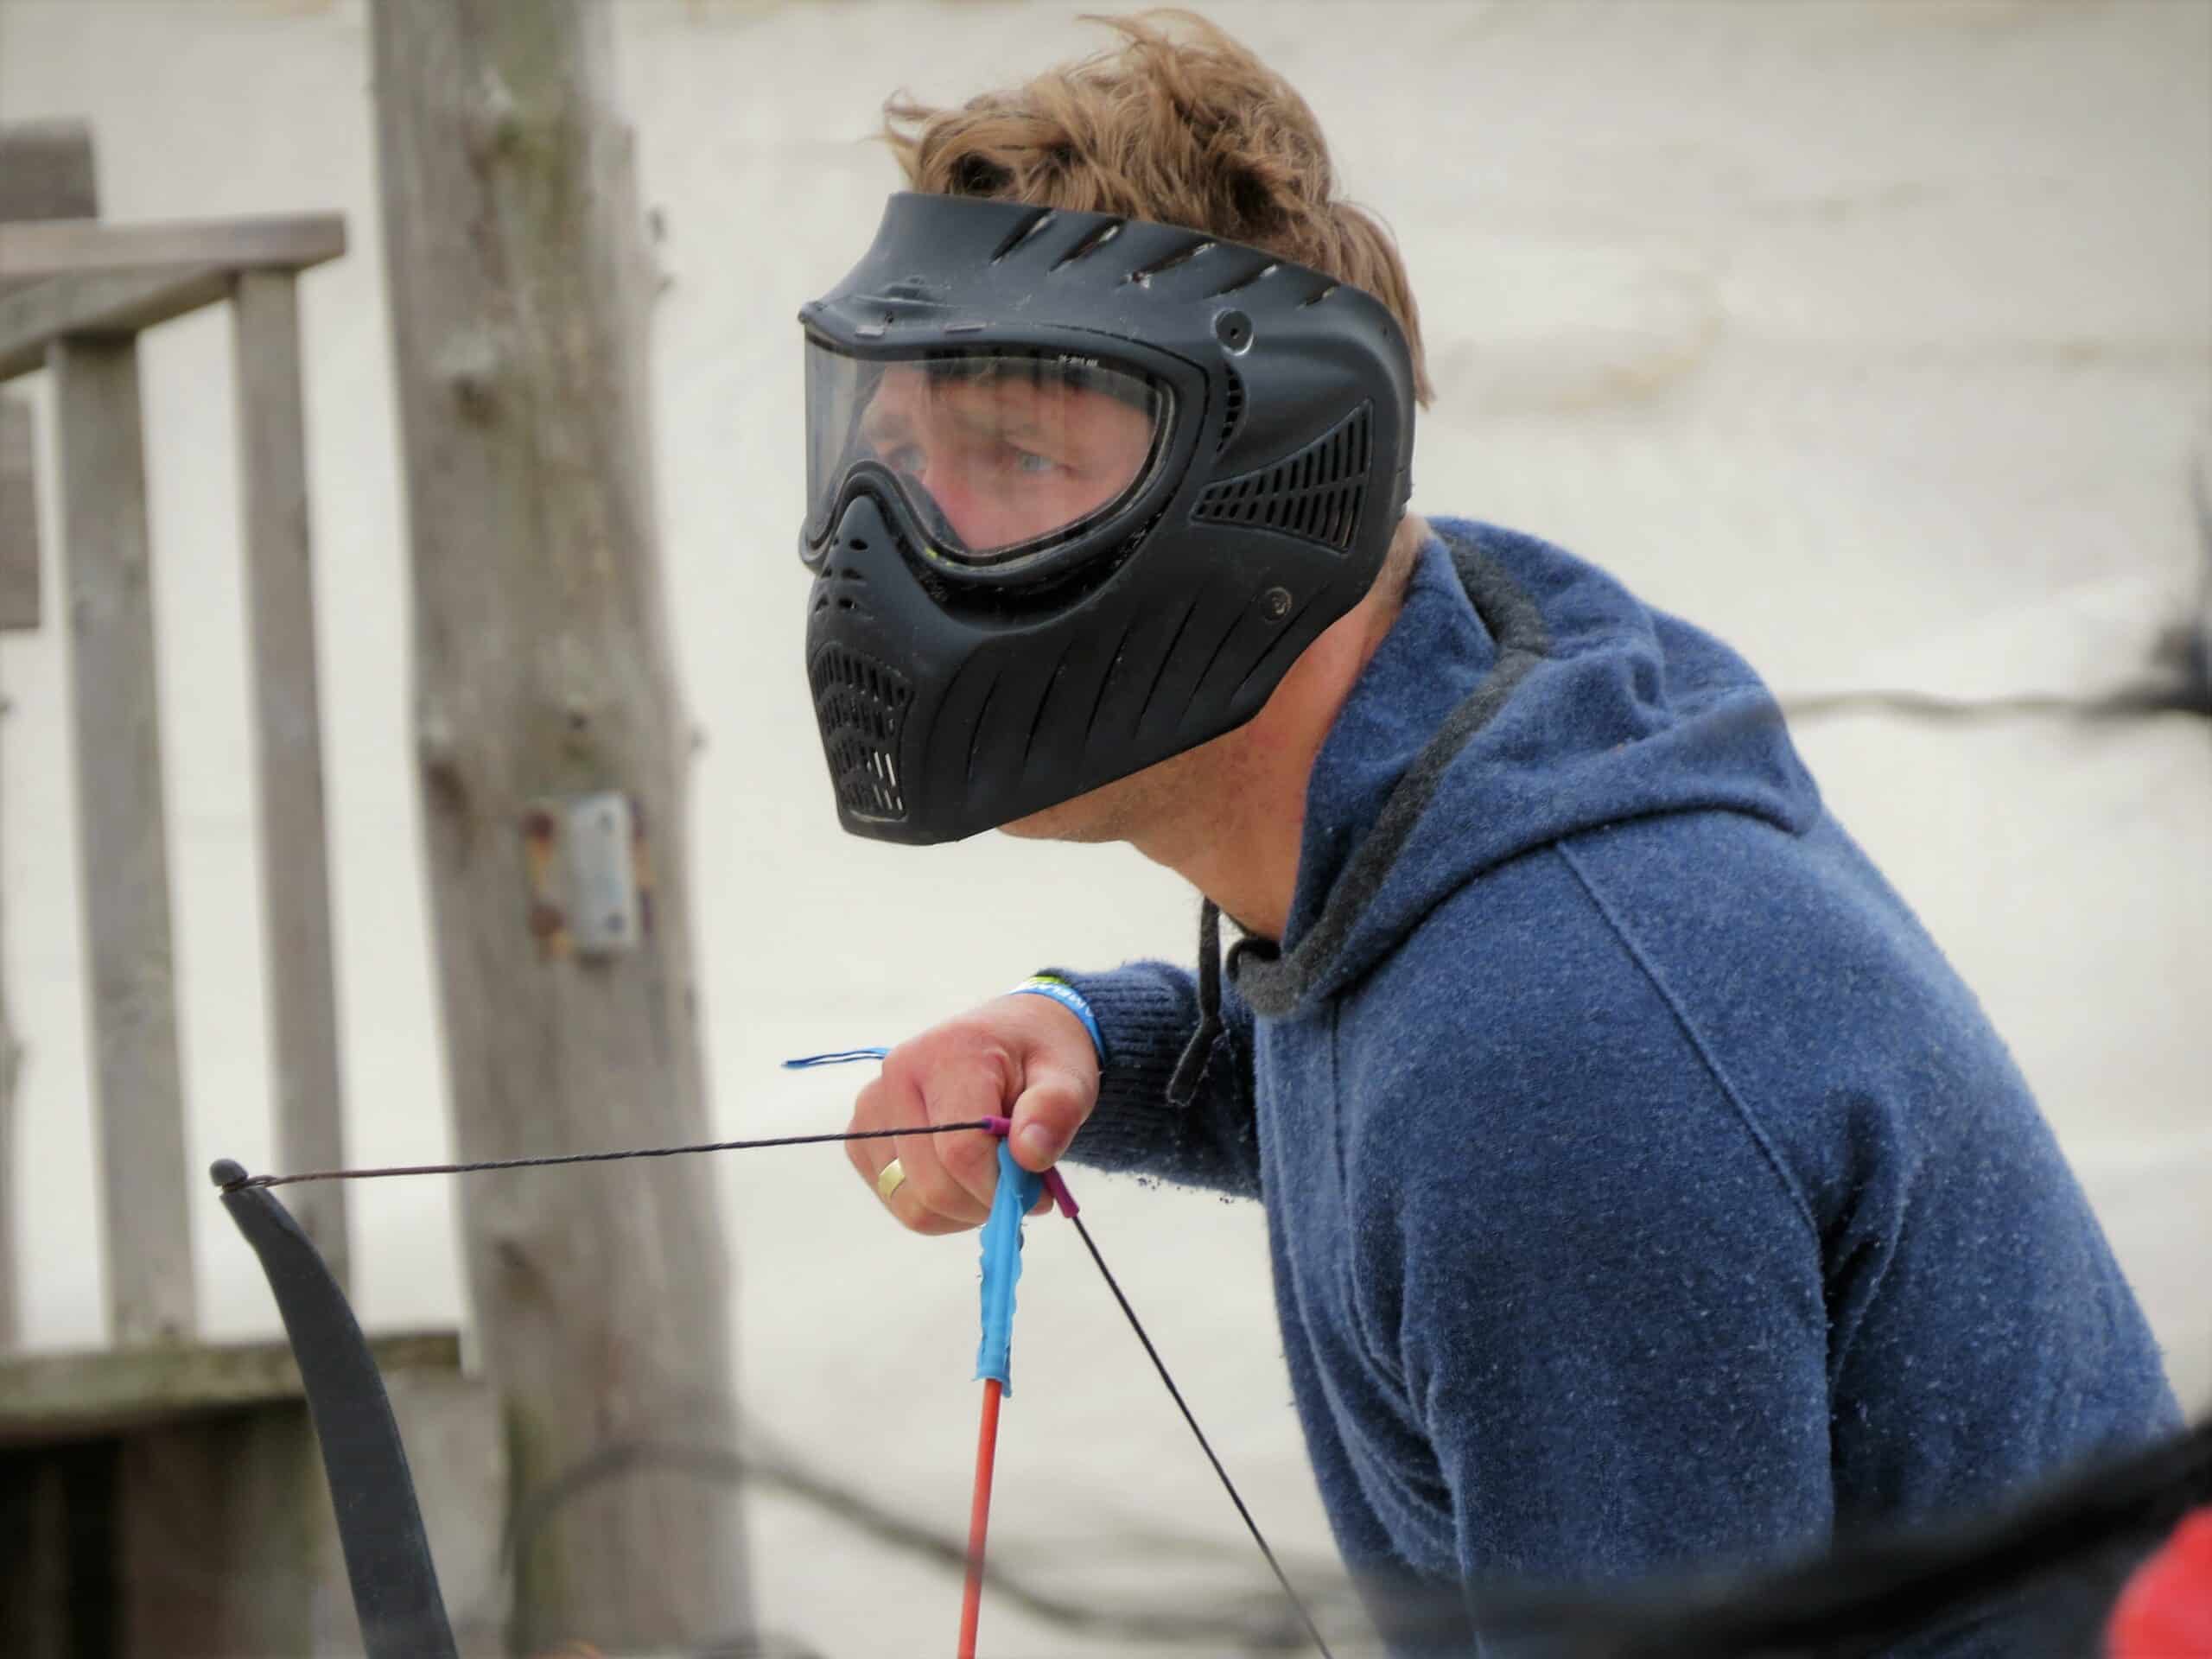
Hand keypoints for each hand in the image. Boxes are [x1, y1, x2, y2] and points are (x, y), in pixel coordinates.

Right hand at [846, 992, 1099, 1234]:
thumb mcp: (1068, 1076)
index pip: (961, 1151)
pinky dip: (937, 1208)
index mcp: (946, 1054)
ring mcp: (871, 1110)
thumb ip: (1055, 1111)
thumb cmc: (1039, 1060)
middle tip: (1020, 1187)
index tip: (1039, 1192)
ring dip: (962, 1210)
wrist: (1009, 1040)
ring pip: (911, 1203)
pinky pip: (897, 1201)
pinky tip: (963, 1178)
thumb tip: (1028, 1154)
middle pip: (933, 1185)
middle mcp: (895, 1077)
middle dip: (985, 1202)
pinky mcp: (862, 1138)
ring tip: (992, 1177)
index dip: (1002, 1188)